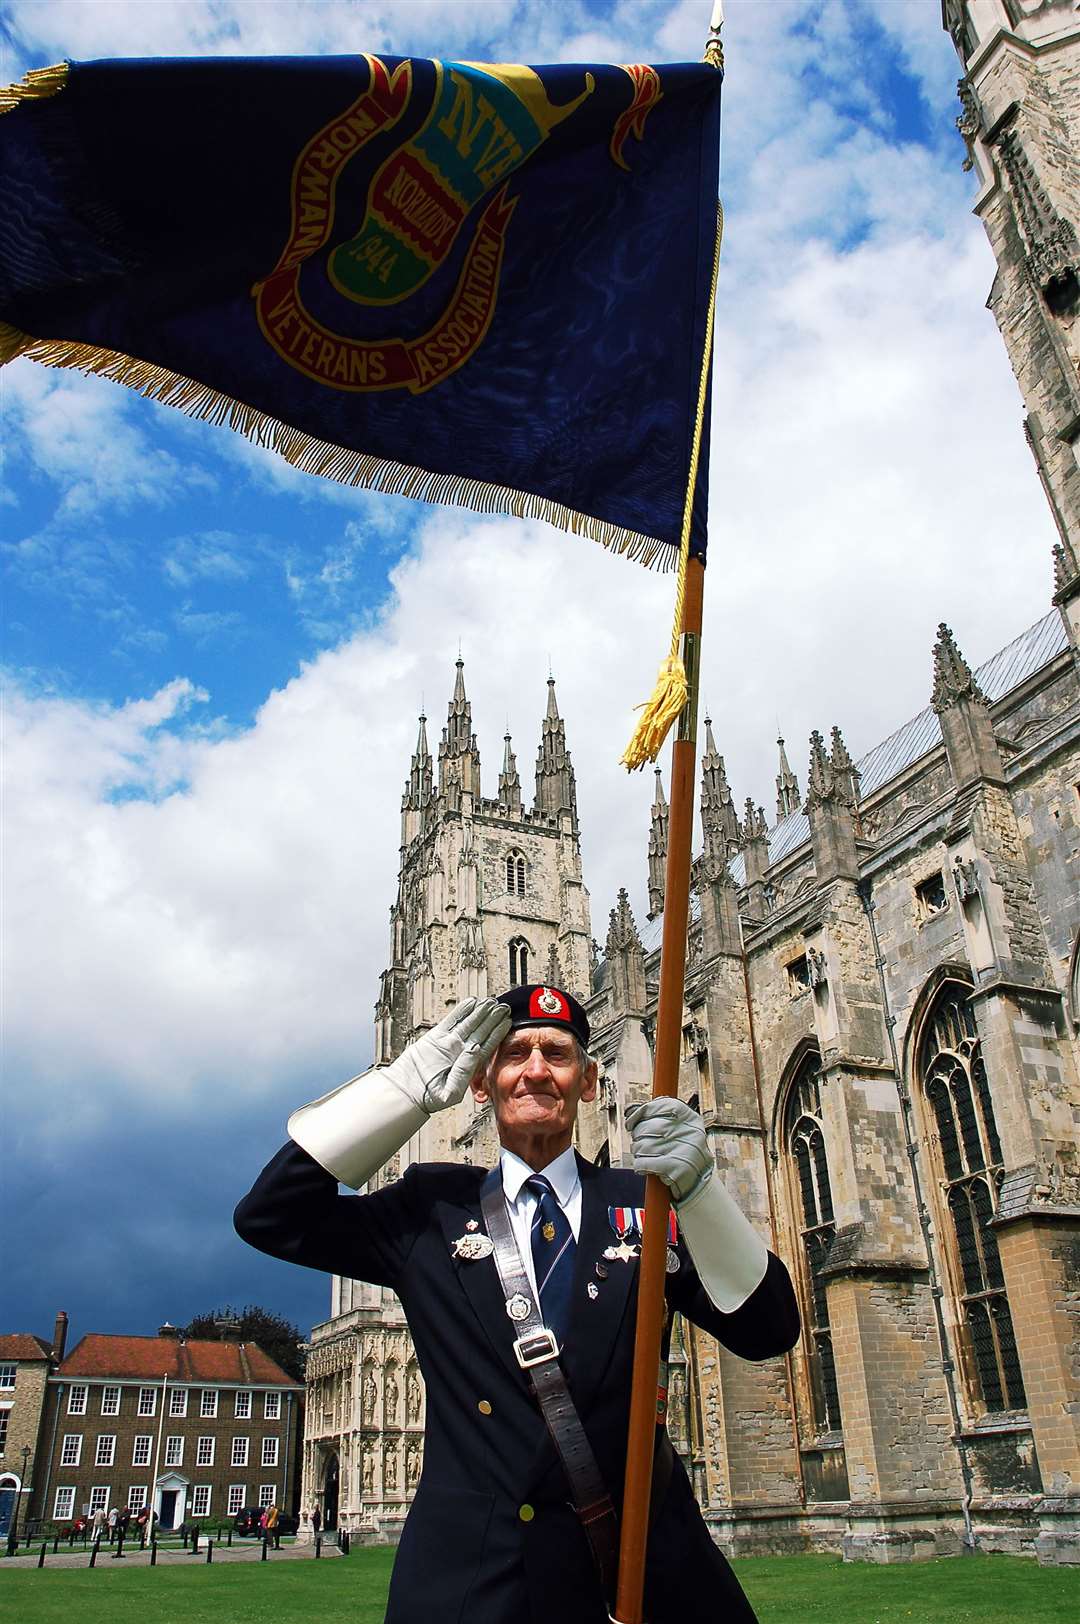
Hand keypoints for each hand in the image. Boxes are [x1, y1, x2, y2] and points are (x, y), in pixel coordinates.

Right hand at [389, 997, 511, 1113]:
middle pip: (480, 1031)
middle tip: (504, 1006)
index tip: (508, 1021)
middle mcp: (461, 1052)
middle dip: (492, 1018)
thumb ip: (465, 1072)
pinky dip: (461, 1011)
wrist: (407, 1092)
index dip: (498, 1033)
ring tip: (491, 1001)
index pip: (488, 1045)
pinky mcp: (435, 1037)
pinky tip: (472, 1002)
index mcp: (469, 1065)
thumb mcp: (451, 1091)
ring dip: (480, 1012)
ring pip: (468, 1023)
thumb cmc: (429, 1098)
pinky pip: (451, 1021)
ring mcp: (449, 1043)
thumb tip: (475, 1048)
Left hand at [625, 1097, 711, 1204]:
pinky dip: (639, 1165)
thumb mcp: (678, 1129)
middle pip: (647, 1127)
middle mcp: (689, 1131)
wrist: (699, 1181)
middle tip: (639, 1144)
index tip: (630, 1123)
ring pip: (643, 1146)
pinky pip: (643, 1162)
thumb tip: (630, 1111)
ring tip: (644, 1155)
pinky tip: (643, 1167)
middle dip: (638, 1137)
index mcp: (689, 1118)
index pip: (657, 1106)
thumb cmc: (682, 1151)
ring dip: (638, 1152)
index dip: (639, 1114)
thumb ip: (658, 1116)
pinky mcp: (675, 1169)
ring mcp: (683, 1150)